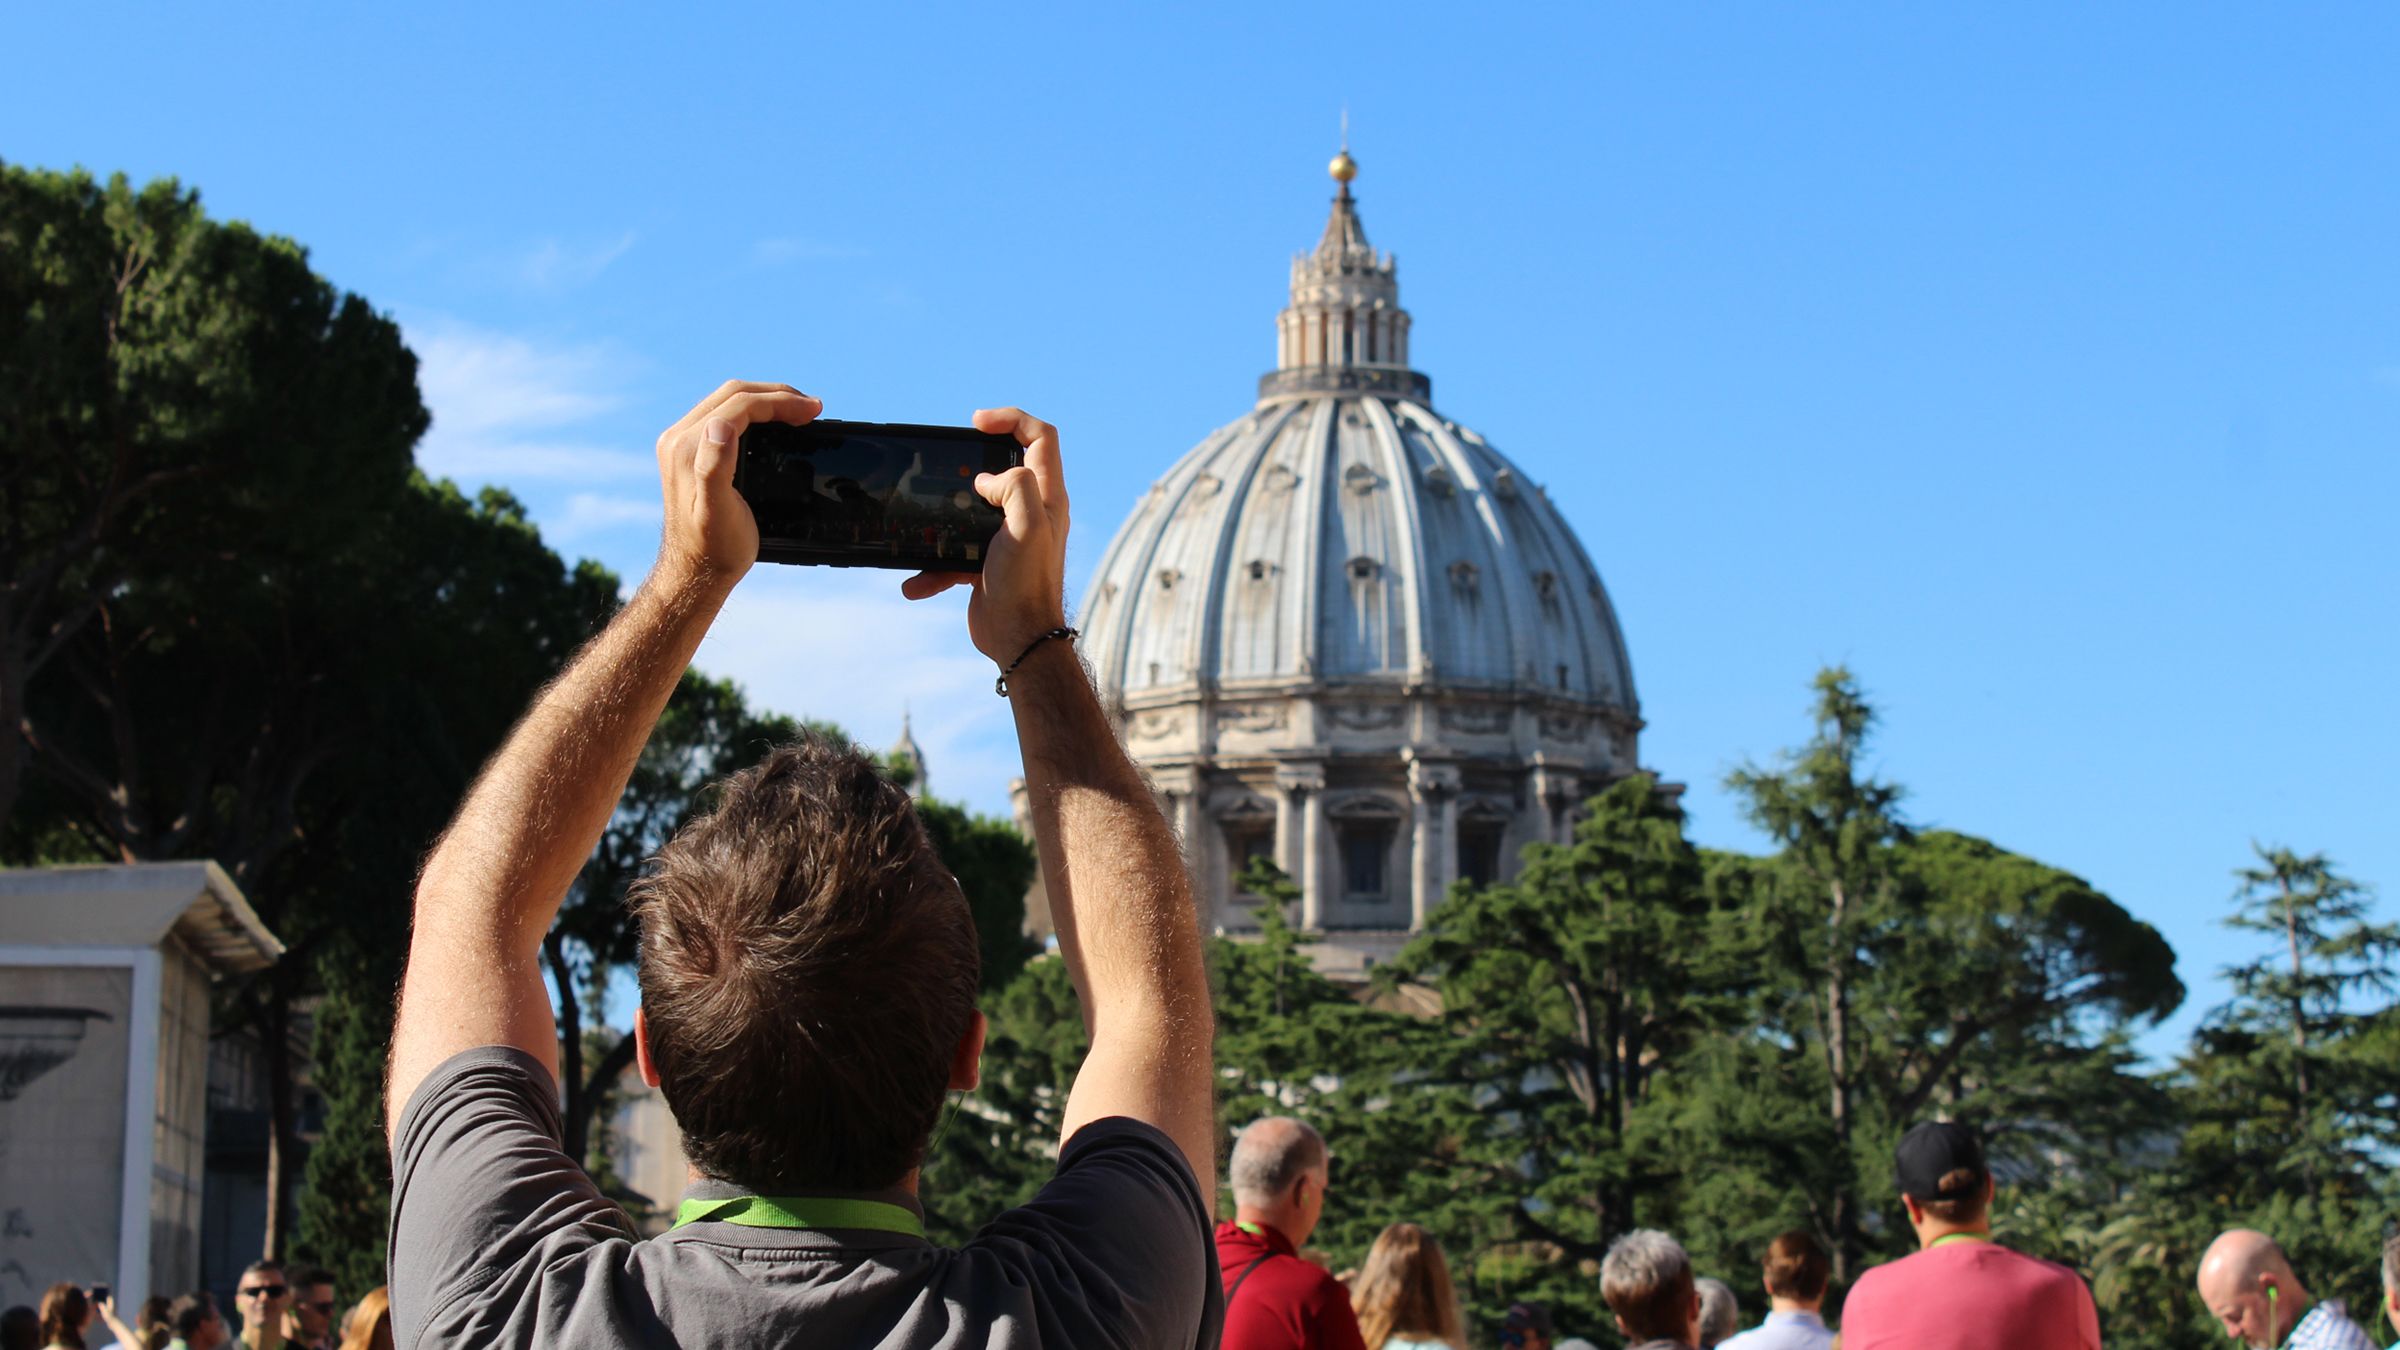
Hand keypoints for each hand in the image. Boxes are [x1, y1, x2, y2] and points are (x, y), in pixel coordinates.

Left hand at [652, 380, 820, 584]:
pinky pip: (726, 416)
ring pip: (731, 402)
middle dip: (778, 396)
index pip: (739, 405)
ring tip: (800, 412)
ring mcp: (683, 443)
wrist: (696, 572)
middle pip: (734, 395)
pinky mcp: (691, 452)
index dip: (780, 402)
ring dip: (768, 402)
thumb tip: (722, 425)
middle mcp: (679, 438)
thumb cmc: (714, 548)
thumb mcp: (717, 512)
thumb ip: (714, 467)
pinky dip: (756, 414)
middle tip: (813, 408)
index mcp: (687, 447)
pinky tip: (776, 425)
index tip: (813, 411)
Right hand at [902, 407, 1068, 662]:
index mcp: (1046, 497)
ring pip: (973, 508)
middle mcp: (1031, 512)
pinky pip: (955, 552)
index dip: (1011, 419)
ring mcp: (1008, 536)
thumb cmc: (1027, 584)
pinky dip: (934, 566)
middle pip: (1007, 465)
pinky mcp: (987, 562)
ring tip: (927, 520)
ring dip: (946, 514)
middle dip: (975, 459)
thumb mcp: (1028, 526)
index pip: (1041, 438)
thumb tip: (985, 481)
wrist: (1019, 640)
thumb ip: (1015, 487)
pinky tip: (916, 583)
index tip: (976, 422)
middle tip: (948, 460)